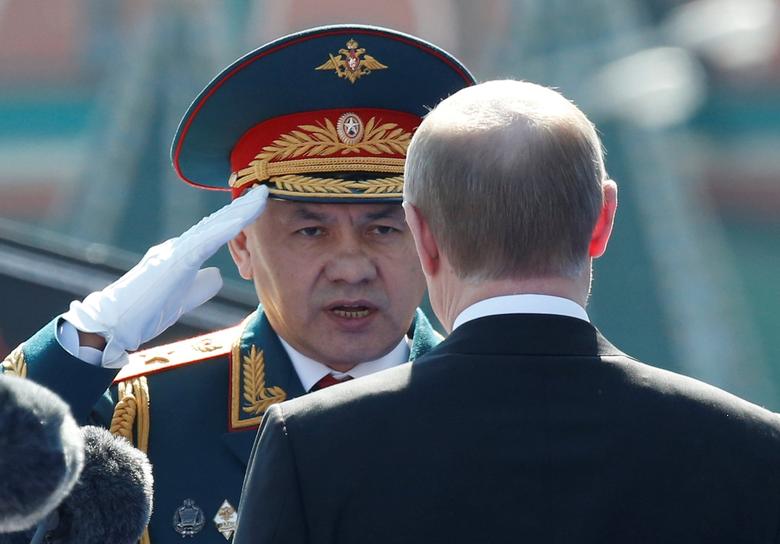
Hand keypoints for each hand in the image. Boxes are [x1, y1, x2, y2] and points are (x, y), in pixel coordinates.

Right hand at [62, 185, 268, 367]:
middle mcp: (179, 245)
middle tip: (265, 191)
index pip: (216, 231)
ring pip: (212, 227)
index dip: (237, 218)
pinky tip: (241, 220)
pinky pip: (203, 242)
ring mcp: (175, 250)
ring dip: (238, 212)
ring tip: (260, 197)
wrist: (117, 322)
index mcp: (183, 253)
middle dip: (242, 207)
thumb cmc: (147, 311)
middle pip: (216, 222)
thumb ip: (201, 284)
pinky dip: (223, 230)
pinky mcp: (172, 262)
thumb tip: (218, 273)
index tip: (258, 205)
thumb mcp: (184, 295)